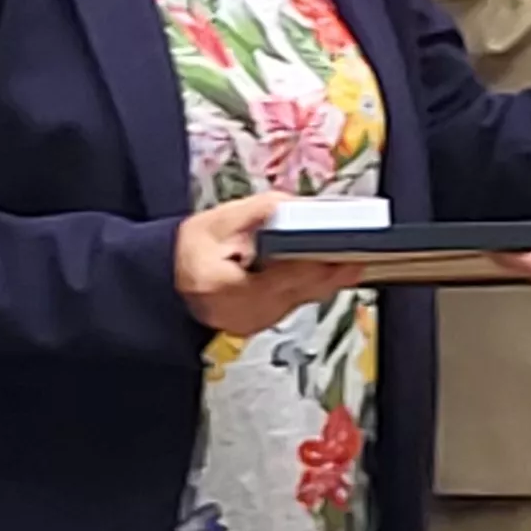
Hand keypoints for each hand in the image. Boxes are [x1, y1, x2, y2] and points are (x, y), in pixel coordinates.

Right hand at [173, 194, 363, 336]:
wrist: (168, 280)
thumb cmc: (190, 250)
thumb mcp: (222, 219)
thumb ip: (263, 211)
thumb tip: (299, 208)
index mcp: (224, 286)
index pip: (283, 276)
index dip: (316, 263)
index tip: (344, 252)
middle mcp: (240, 311)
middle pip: (299, 291)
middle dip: (332, 273)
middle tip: (361, 257)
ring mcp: (251, 321)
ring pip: (300, 300)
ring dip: (324, 281)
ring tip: (351, 261)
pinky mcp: (259, 322)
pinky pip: (292, 304)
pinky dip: (308, 287)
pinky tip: (325, 272)